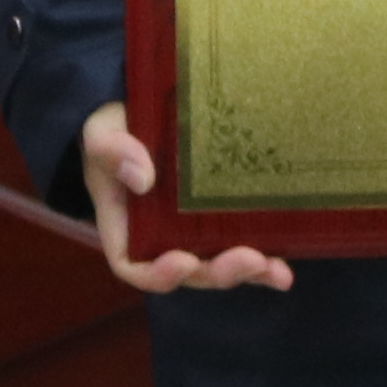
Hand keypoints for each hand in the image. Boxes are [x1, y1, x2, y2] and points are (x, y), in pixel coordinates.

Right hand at [80, 102, 291, 295]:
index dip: (159, 274)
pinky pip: (239, 245)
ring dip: (249, 273)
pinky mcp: (219, 218)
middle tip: (250, 259)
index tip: (184, 262)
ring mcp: (192, 231)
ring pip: (218, 265)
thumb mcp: (102, 133)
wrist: (139, 112)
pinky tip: (284, 266)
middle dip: (219, 272)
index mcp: (125, 226)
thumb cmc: (113, 129)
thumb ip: (112, 150)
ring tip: (277, 271)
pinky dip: (263, 260)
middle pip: (188, 271)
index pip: (134, 266)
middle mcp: (160, 238)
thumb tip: (143, 177)